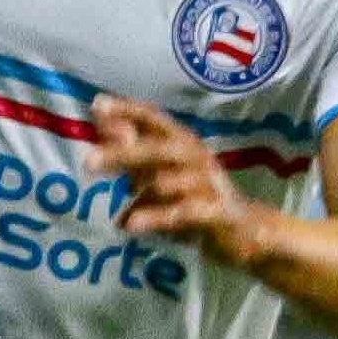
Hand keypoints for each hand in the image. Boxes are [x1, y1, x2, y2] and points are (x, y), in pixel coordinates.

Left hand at [90, 96, 266, 269]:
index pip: (155, 120)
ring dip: (144, 193)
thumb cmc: (200, 200)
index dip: (128, 110)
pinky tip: (133, 226)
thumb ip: (135, 157)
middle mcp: (196, 158)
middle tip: (88, 161)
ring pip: (173, 182)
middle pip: (159, 149)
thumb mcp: (163, 176)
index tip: (98, 105)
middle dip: (125, 153)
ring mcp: (208, 185)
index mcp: (183, 145)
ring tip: (116, 209)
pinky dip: (160, 219)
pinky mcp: (218, 213)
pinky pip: (188, 214)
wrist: (249, 233)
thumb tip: (105, 130)